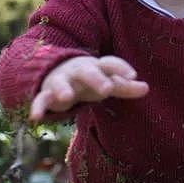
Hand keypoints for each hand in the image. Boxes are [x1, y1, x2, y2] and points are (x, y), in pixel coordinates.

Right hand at [30, 55, 148, 120]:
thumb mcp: (107, 81)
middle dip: (97, 79)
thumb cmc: (89, 80)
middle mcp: (79, 71)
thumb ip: (125, 86)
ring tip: (67, 98)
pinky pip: (41, 100)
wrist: (56, 71)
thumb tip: (147, 88)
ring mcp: (62, 81)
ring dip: (63, 89)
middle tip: (107, 89)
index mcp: (97, 67)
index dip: (121, 68)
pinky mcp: (47, 93)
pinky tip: (36, 118)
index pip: (110, 64)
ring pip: (62, 83)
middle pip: (88, 72)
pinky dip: (38, 107)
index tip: (133, 76)